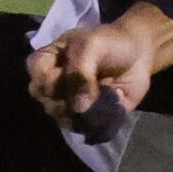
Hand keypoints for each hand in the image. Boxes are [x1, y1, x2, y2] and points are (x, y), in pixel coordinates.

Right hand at [26, 2, 172, 126]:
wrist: (137, 55)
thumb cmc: (110, 44)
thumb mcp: (92, 46)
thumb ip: (80, 72)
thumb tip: (78, 108)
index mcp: (47, 61)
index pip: (36, 75)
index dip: (51, 78)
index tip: (69, 69)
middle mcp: (52, 84)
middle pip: (44, 98)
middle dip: (66, 94)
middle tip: (90, 84)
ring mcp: (66, 102)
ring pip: (60, 116)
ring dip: (80, 110)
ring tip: (100, 96)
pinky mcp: (83, 117)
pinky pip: (80, 127)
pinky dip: (92, 121)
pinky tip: (105, 108)